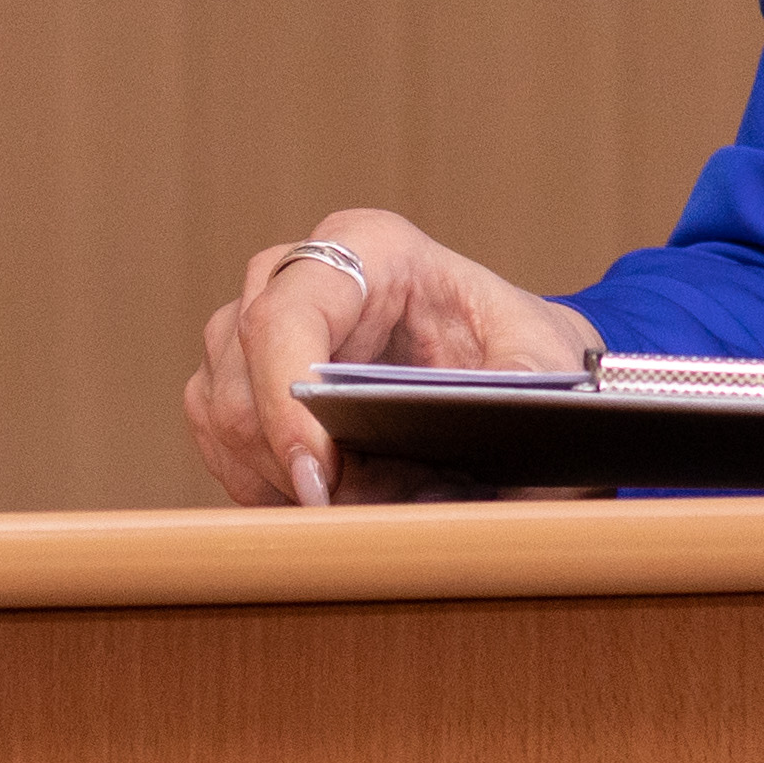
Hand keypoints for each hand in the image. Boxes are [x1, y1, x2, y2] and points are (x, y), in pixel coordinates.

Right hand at [183, 209, 598, 508]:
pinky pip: (221, 442)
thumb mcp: (544, 374)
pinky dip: (266, 487)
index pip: (286, 316)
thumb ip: (505, 416)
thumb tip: (431, 491)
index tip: (320, 483)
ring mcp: (259, 324)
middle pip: (239, 375)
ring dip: (279, 479)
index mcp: (371, 247)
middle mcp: (298, 273)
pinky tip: (331, 506)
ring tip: (365, 510)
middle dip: (294, 463)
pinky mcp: (243, 380)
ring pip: (219, 412)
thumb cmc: (528, 359)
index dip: (287, 404)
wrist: (518, 370)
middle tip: (365, 515)